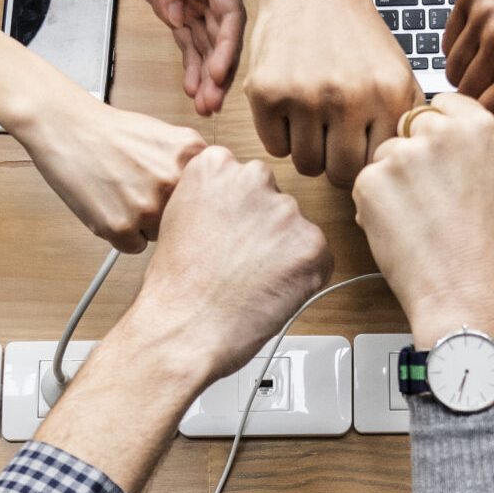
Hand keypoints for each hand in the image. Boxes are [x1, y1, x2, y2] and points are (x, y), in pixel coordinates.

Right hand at [14, 99, 206, 252]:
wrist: (68, 128)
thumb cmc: (113, 133)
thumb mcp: (169, 138)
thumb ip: (194, 167)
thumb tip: (217, 200)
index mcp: (192, 156)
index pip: (209, 199)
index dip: (191, 201)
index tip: (179, 198)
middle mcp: (174, 181)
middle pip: (187, 220)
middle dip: (168, 213)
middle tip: (141, 191)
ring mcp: (148, 207)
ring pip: (161, 236)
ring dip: (144, 224)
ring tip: (122, 194)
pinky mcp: (121, 228)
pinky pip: (134, 247)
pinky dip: (121, 234)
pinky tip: (109, 206)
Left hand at [103, 0, 242, 114]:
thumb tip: (175, 11)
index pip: (230, 12)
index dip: (228, 45)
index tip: (218, 72)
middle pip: (222, 36)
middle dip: (220, 71)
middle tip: (212, 102)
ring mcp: (191, 0)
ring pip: (206, 45)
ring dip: (207, 76)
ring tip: (204, 107)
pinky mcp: (173, 8)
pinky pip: (187, 43)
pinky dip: (191, 66)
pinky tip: (193, 89)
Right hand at [112, 146, 335, 383]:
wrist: (184, 327)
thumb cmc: (176, 285)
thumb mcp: (179, 217)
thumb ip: (213, 198)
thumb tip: (239, 206)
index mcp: (216, 165)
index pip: (244, 178)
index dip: (237, 213)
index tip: (227, 233)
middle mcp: (254, 178)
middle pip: (273, 200)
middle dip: (264, 229)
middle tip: (240, 261)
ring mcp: (286, 211)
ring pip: (295, 230)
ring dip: (283, 253)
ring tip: (250, 282)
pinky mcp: (312, 244)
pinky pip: (317, 258)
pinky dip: (302, 278)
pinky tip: (269, 292)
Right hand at [244, 0, 420, 187]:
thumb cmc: (357, 35)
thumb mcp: (398, 71)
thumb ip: (406, 119)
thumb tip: (407, 164)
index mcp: (389, 95)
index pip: (378, 165)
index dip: (368, 161)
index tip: (360, 149)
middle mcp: (349, 98)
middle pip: (341, 174)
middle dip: (337, 163)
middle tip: (333, 140)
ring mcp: (304, 97)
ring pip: (306, 164)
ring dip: (309, 150)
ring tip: (313, 121)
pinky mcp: (266, 93)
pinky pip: (275, 147)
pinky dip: (282, 136)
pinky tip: (291, 109)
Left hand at [351, 94, 493, 346]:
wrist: (462, 289)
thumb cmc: (477, 245)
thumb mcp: (486, 176)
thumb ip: (458, 144)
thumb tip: (422, 130)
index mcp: (479, 125)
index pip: (439, 106)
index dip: (435, 136)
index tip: (441, 160)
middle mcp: (442, 131)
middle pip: (406, 127)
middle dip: (410, 156)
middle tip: (430, 198)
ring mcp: (404, 154)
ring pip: (382, 156)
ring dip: (389, 182)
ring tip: (419, 219)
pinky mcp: (371, 179)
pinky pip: (363, 183)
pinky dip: (373, 205)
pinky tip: (400, 229)